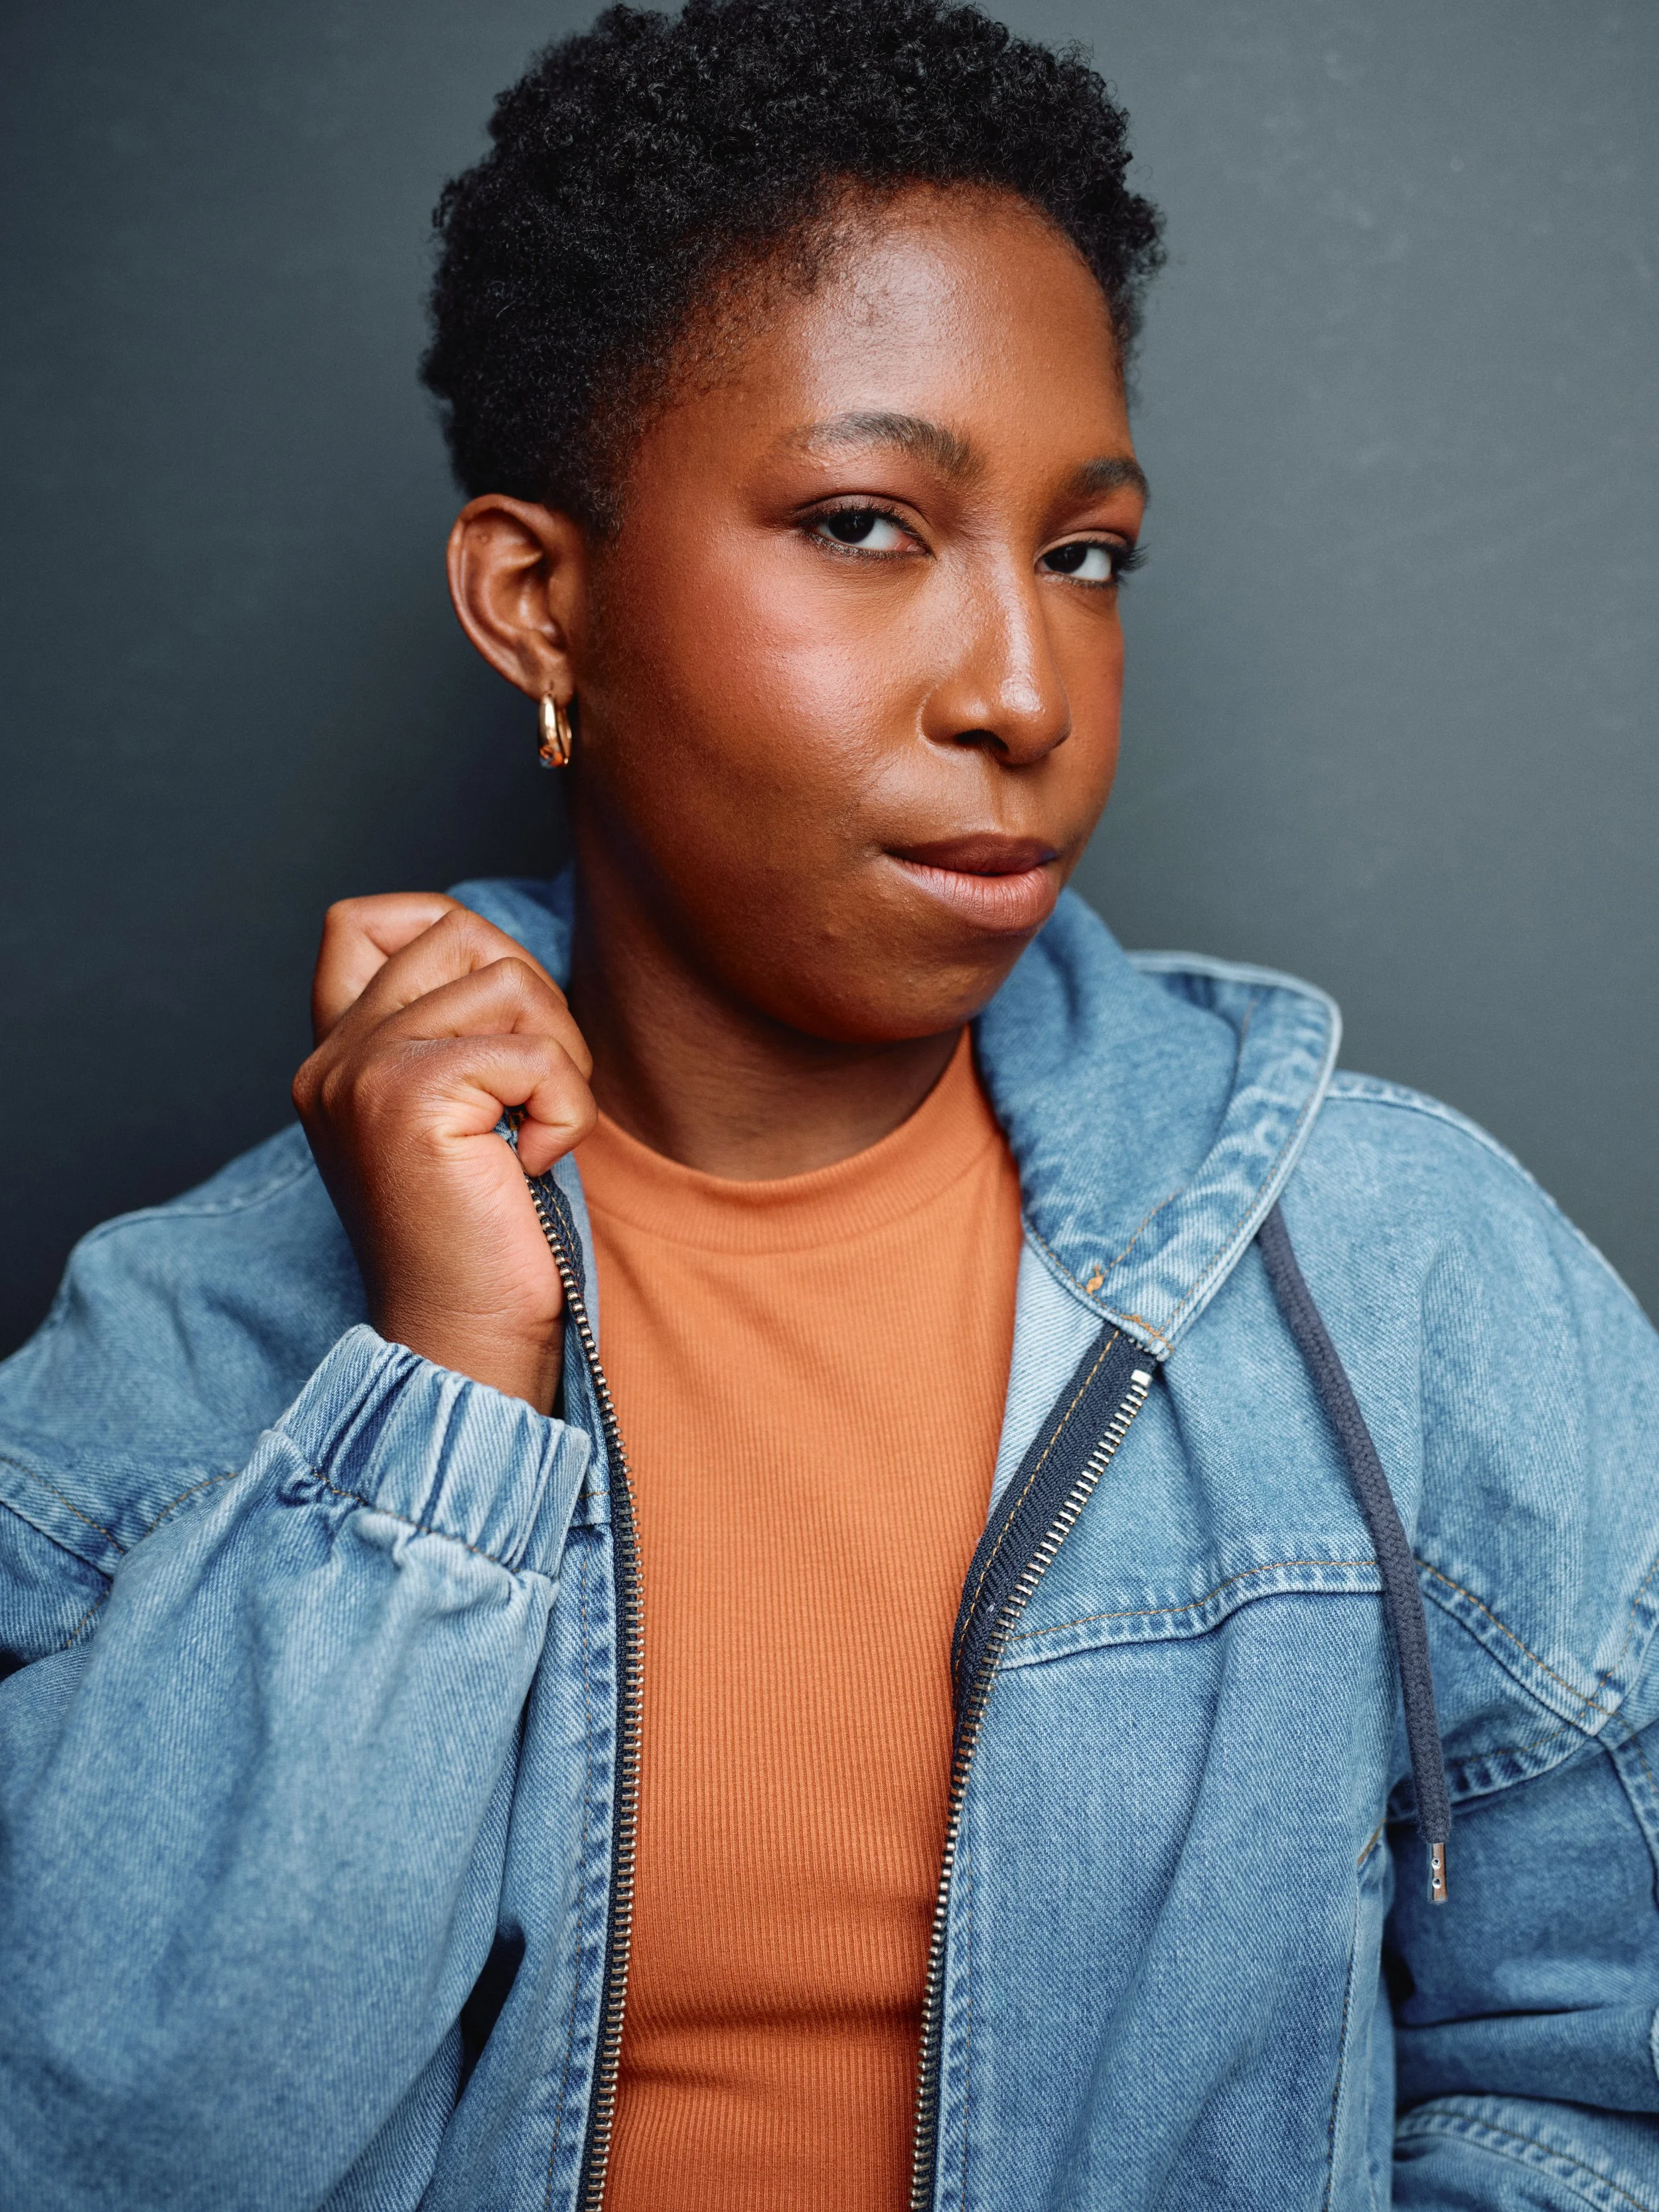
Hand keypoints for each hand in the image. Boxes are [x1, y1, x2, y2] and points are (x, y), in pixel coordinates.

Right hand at [292, 894, 594, 1411]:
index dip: (451, 937)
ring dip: (557, 1056)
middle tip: (534, 1096)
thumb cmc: (482, 1240)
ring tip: (534, 1130)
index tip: (495, 1026)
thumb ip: (450, 1035)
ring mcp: (363, 1071)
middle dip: (534, 1004)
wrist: (463, 1344)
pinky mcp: (411, 1096)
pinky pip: (536, 1052)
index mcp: (334, 1057)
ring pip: (507, 978)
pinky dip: (567, 1110)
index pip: (364, 919)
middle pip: (462, 935)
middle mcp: (333, 1057)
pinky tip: (534, 1165)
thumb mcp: (456, 1119)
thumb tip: (506, 957)